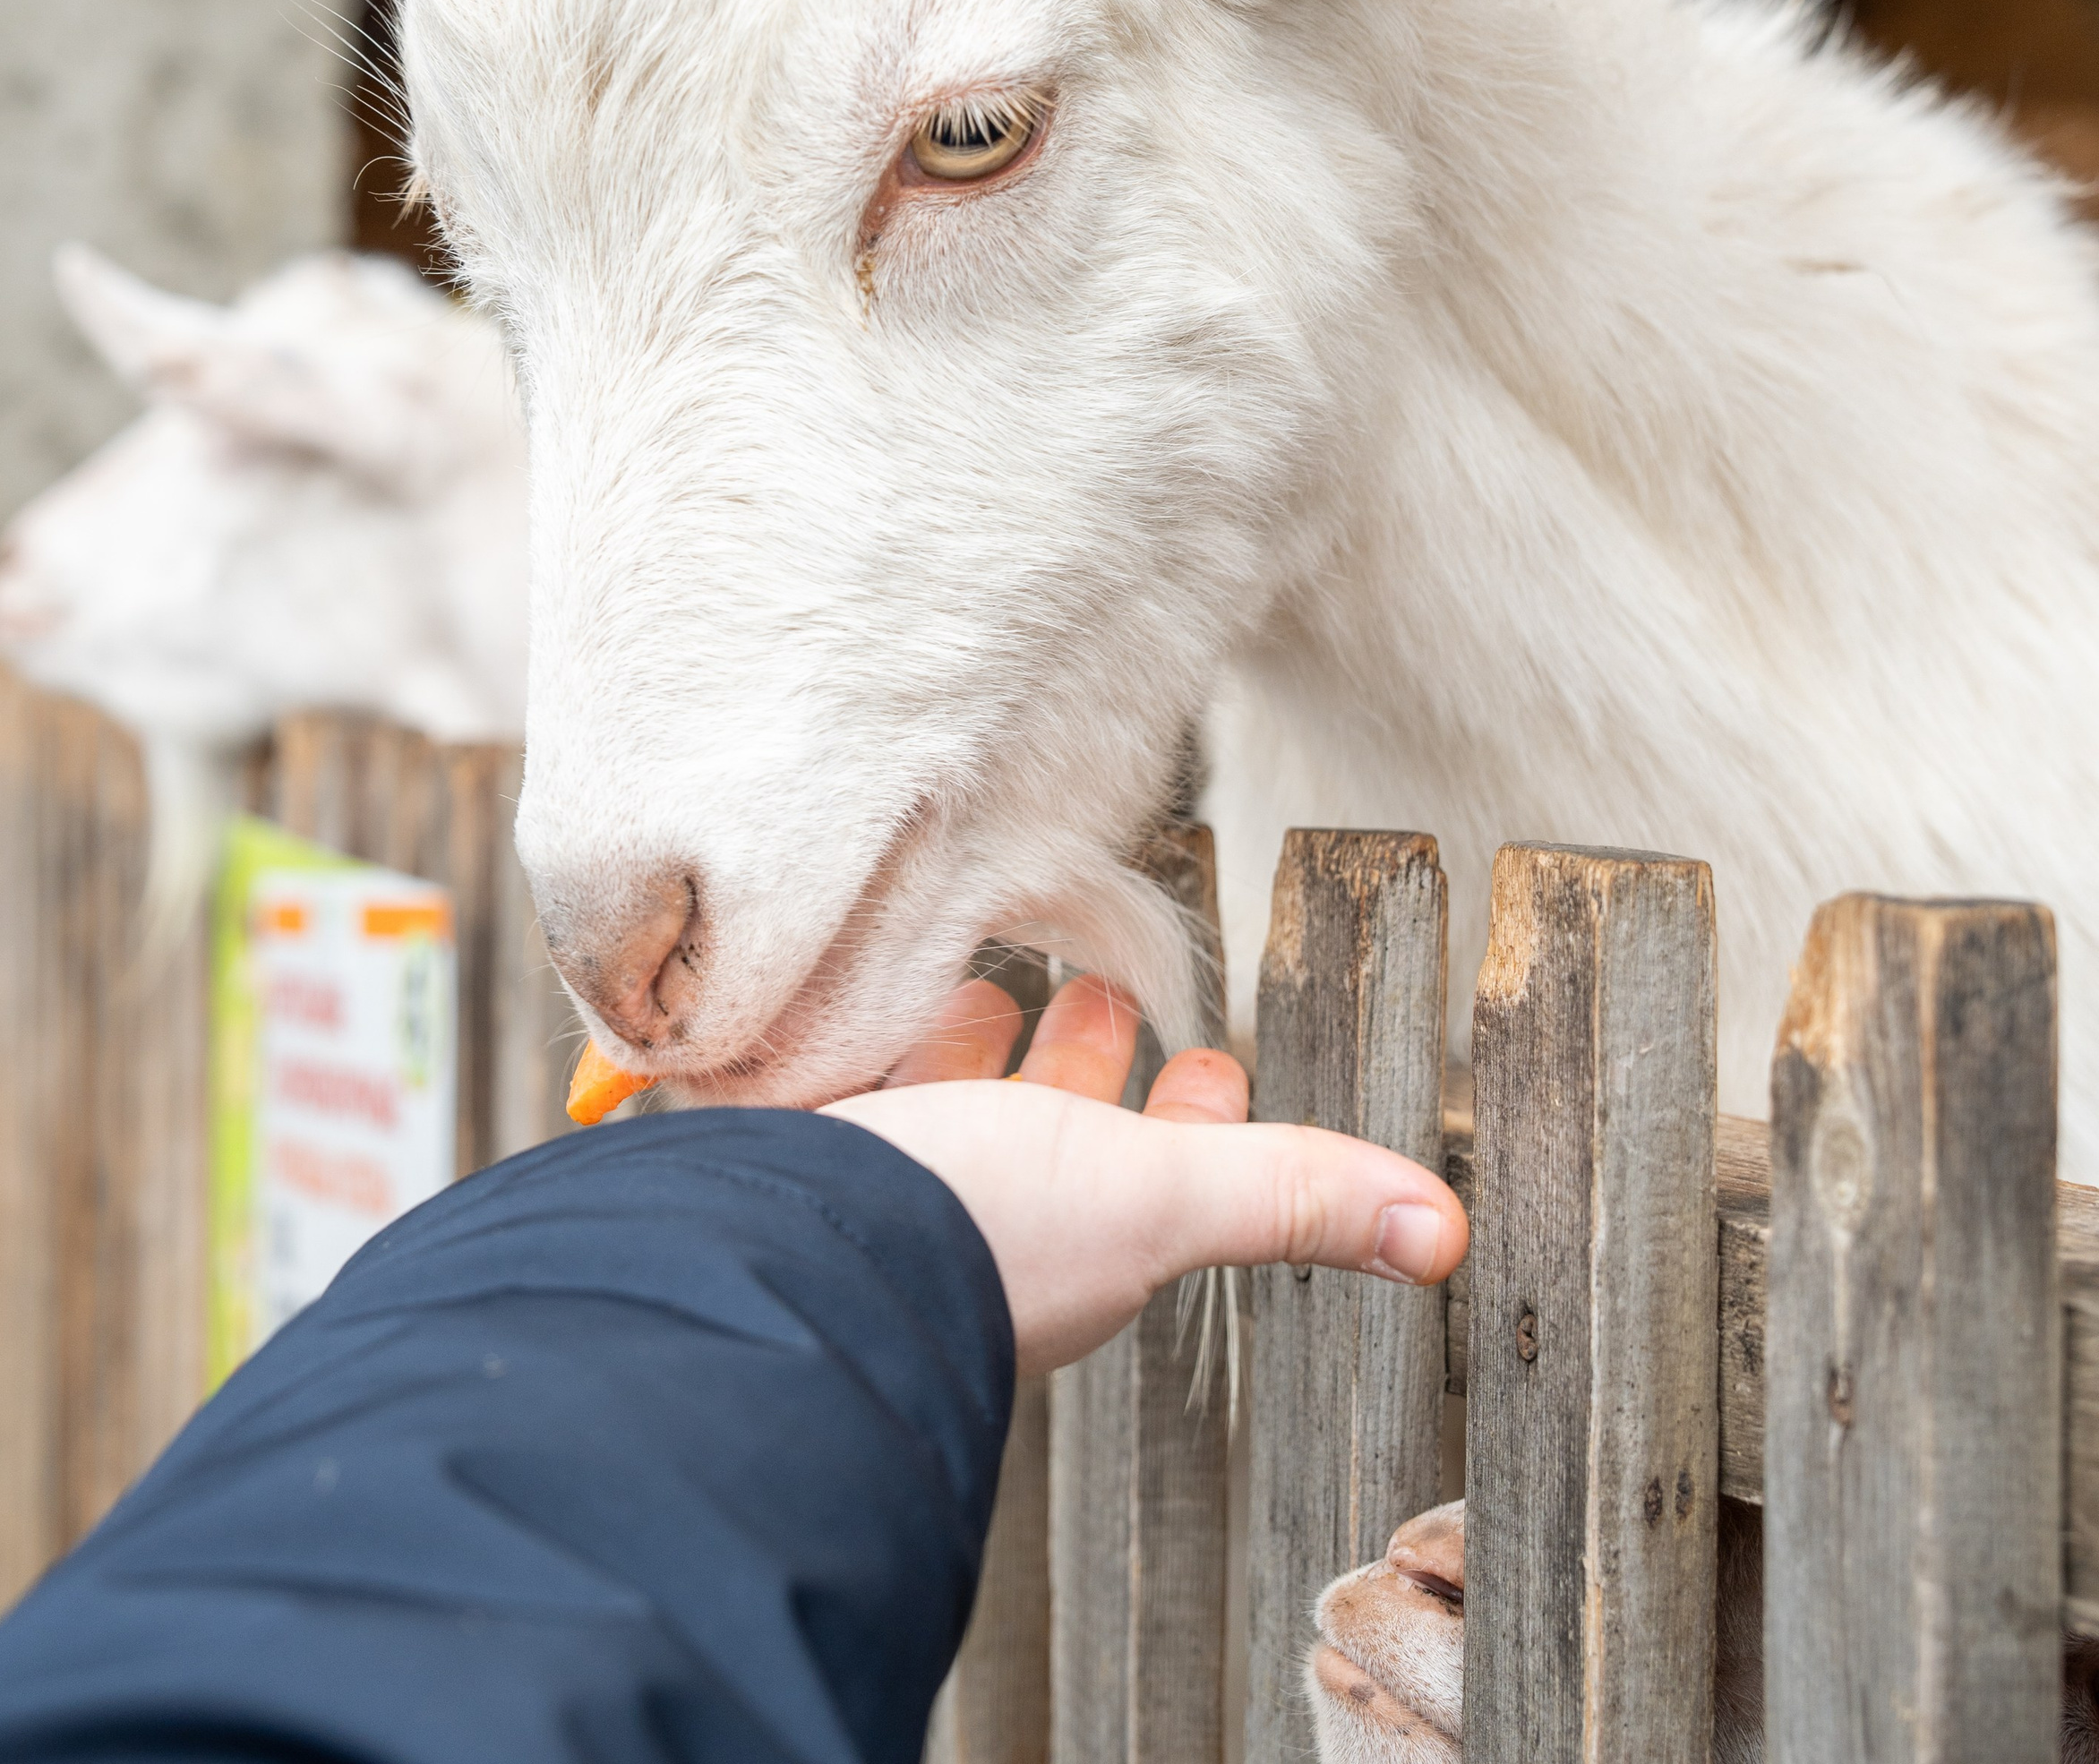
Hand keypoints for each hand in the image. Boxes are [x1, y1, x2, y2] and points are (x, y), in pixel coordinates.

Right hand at [825, 973, 1466, 1374]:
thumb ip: (1290, 1196)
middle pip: (1043, 1120)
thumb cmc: (968, 1239)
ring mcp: (880, 1174)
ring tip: (979, 969)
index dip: (1184, 1115)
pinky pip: (845, 1073)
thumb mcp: (1155, 1192)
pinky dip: (865, 1028)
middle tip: (1102, 988)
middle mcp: (978, 1210)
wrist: (769, 1248)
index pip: (1144, 1165)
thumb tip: (1447, 1232)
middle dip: (1078, 1057)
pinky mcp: (792, 1138)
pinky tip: (856, 984)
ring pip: (940, 1095)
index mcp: (1069, 1233)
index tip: (1205, 1064)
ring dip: (970, 1035)